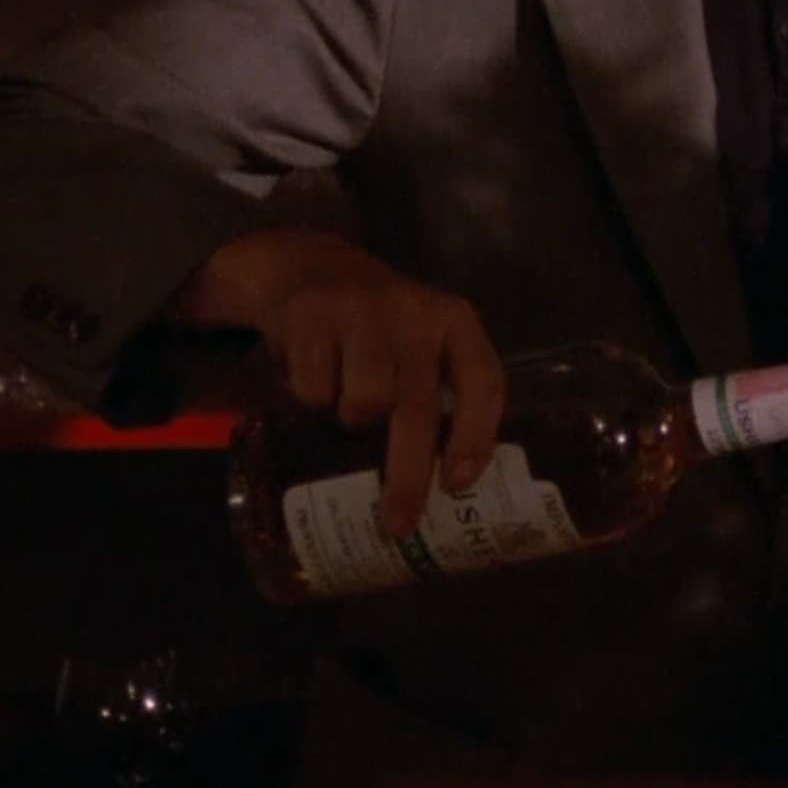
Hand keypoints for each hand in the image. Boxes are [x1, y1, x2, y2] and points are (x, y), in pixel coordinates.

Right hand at [178, 228, 504, 538]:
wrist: (304, 264)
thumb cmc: (375, 328)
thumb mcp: (417, 344)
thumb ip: (433, 394)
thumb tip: (442, 491)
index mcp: (454, 320)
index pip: (483, 380)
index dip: (476, 436)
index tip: (458, 485)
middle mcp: (414, 310)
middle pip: (418, 406)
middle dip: (408, 474)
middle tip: (398, 524)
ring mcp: (361, 309)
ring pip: (365, 401)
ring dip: (352, 420)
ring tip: (345, 409)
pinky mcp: (311, 313)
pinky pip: (315, 388)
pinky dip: (311, 399)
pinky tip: (312, 380)